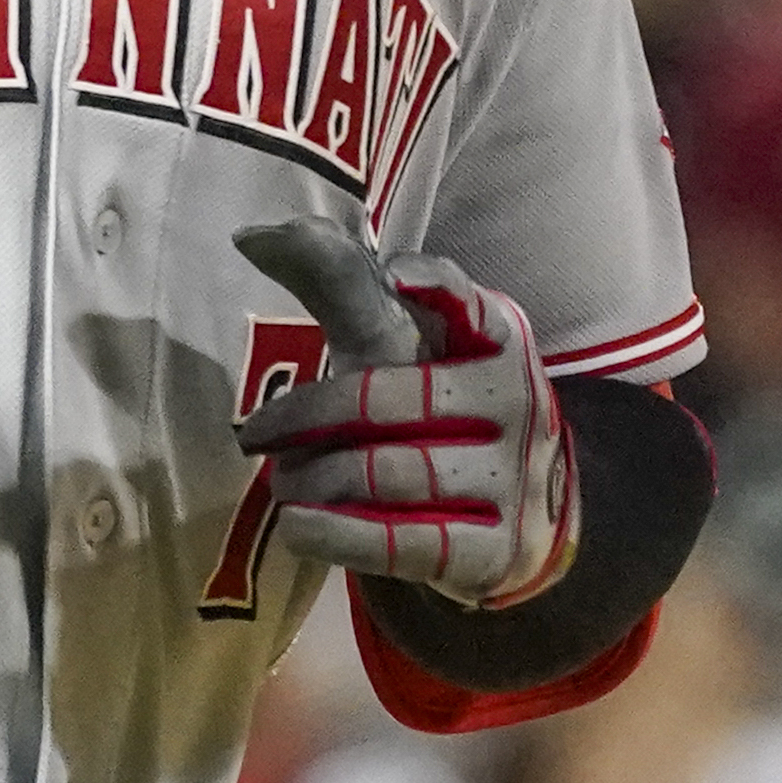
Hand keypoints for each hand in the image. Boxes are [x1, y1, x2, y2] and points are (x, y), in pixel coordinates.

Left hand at [232, 219, 578, 610]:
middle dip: (311, 413)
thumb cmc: (446, 408)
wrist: (530, 511)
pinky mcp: (497, 548)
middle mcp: (514, 399)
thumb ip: (341, 289)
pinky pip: (409, 541)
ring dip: (319, 477)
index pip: (464, 302)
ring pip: (394, 472)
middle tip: (257, 433)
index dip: (431, 288)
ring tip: (282, 481)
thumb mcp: (409, 344)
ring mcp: (513, 476)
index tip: (393, 278)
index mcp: (497, 336)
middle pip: (394, 397)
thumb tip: (250, 235)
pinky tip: (299, 527)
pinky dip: (344, 534)